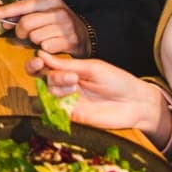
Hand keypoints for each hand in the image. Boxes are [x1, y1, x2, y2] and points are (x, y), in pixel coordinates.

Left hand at [0, 0, 88, 55]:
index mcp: (51, 1)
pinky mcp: (70, 41)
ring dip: (35, 42)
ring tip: (45, 40)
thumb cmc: (61, 25)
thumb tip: (3, 21)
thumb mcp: (47, 14)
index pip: (23, 5)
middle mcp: (59, 12)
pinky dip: (45, 50)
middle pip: (25, 23)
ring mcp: (65, 27)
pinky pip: (45, 48)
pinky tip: (53, 46)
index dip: (4, 11)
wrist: (88, 36)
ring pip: (34, 37)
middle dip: (21, 32)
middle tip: (27, 36)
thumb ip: (26, 15)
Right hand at [24, 50, 169, 143]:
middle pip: (44, 80)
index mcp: (69, 71)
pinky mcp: (74, 117)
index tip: (38, 61)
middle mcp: (66, 86)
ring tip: (74, 83)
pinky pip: (56, 112)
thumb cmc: (117, 81)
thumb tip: (40, 54)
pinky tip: (68, 97)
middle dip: (48, 74)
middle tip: (57, 73)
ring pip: (49, 94)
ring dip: (57, 86)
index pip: (45, 67)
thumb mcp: (92, 68)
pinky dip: (56, 104)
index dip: (36, 64)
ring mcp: (69, 102)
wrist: (136, 103)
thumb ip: (66, 64)